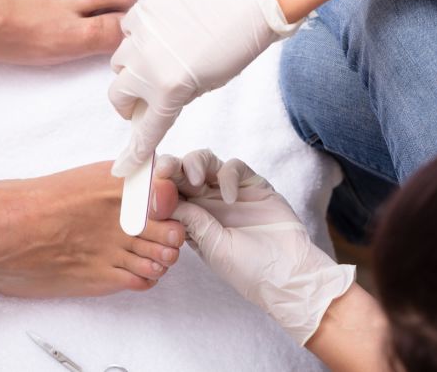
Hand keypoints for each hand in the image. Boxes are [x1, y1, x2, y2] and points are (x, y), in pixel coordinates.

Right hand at [0, 162, 184, 297]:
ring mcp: (114, 245)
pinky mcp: (103, 275)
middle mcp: (119, 211)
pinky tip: (127, 267)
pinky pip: (144, 279)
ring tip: (139, 252)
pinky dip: (144, 275)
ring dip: (159, 255)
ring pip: (166, 256)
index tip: (164, 204)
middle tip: (156, 231)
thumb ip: (108, 184)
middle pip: (176, 225)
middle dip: (171, 230)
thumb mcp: (74, 179)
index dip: (171, 199)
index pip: (169, 187)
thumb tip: (138, 186)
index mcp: (111, 180)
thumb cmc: (23, 204)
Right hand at [109, 0, 297, 175]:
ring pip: (119, 61)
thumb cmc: (237, 45)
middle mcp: (147, 65)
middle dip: (129, 102)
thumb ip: (174, 97)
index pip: (144, 131)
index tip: (123, 167)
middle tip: (145, 99)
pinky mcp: (142, 10)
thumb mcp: (208, 84)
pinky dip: (139, 36)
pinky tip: (162, 32)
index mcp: (169, 90)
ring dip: (132, 67)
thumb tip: (154, 101)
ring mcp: (141, 35)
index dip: (134, 152)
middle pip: (118, 95)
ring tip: (159, 58)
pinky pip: (127, 29)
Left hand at [158, 150, 354, 344]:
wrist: (287, 274)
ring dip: (193, 164)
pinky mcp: (251, 184)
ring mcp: (227, 190)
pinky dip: (227, 175)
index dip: (155, 185)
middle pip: (180, 172)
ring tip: (195, 180)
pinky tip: (230, 197)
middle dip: (169, 166)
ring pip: (203, 161)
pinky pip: (233, 167)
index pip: (166, 193)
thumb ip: (189, 219)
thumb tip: (160, 196)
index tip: (148, 184)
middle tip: (165, 171)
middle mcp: (205, 201)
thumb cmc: (247, 269)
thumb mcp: (211, 245)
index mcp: (189, 217)